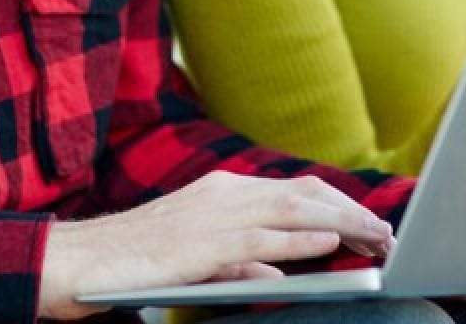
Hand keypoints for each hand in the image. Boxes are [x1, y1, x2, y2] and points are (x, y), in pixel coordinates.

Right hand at [36, 170, 395, 318]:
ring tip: (374, 238)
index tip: (368, 223)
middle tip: (386, 233)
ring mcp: (213, 216)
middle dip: (350, 212)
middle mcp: (223, 194)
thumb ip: (237, 259)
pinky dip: (298, 241)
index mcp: (222, 191)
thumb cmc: (133, 262)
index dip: (336, 205)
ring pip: (291, 212)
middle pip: (303, 195)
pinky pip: (260, 240)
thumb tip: (277, 274)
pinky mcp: (202, 243)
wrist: (79, 261)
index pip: (294, 191)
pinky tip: (328, 246)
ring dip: (340, 225)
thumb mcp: (195, 254)